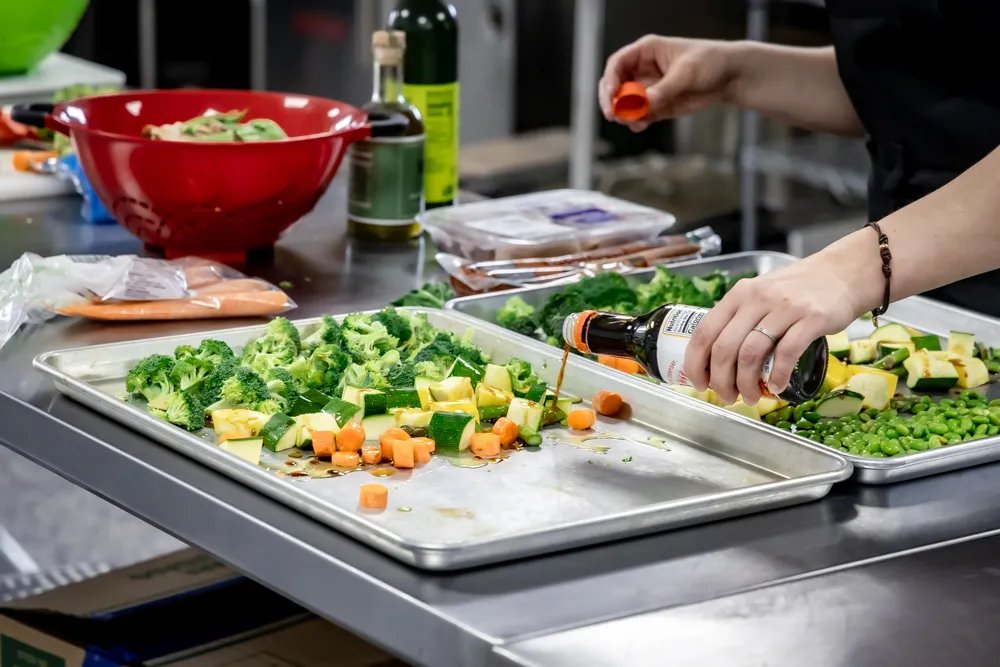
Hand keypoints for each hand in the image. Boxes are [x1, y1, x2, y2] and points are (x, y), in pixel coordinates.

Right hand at [599, 36, 738, 131]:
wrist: (730, 77)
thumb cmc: (711, 62)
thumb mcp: (687, 72)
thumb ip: (665, 88)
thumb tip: (646, 101)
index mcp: (646, 51)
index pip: (618, 63)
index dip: (610, 80)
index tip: (612, 96)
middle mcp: (643, 70)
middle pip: (614, 85)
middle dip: (611, 101)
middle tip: (613, 115)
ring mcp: (649, 89)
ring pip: (624, 104)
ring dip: (624, 115)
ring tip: (635, 121)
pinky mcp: (657, 106)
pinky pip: (639, 116)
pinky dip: (636, 122)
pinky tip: (641, 125)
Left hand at [682, 258, 865, 405]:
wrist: (843, 273)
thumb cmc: (797, 290)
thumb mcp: (760, 295)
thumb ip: (739, 319)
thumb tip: (715, 360)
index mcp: (738, 295)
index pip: (704, 332)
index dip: (695, 363)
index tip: (698, 383)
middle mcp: (757, 299)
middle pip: (724, 348)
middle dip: (721, 380)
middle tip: (728, 397)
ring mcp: (784, 308)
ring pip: (750, 353)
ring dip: (746, 383)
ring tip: (751, 397)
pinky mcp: (812, 318)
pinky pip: (786, 353)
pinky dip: (777, 375)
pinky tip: (776, 387)